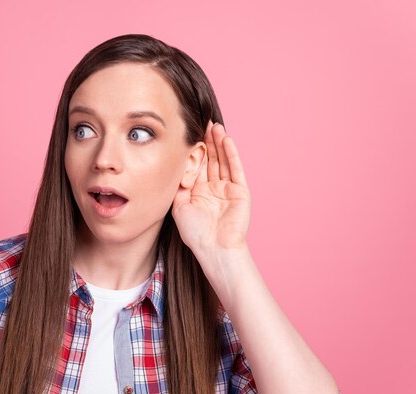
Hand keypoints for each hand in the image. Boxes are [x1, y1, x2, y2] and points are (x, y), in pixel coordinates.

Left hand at [172, 120, 251, 254]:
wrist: (214, 249)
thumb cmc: (195, 233)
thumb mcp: (179, 205)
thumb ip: (178, 185)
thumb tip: (174, 165)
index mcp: (199, 191)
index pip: (197, 165)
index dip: (195, 149)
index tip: (189, 132)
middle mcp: (214, 188)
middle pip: (212, 159)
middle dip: (208, 141)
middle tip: (203, 122)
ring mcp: (228, 188)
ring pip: (224, 160)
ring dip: (220, 143)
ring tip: (214, 125)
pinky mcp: (241, 191)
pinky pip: (235, 168)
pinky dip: (231, 154)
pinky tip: (226, 140)